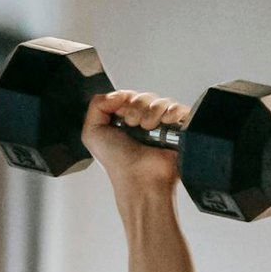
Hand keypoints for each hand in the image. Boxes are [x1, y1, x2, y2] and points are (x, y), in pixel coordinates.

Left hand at [83, 89, 185, 205]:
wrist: (139, 178)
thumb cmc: (118, 162)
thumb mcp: (92, 133)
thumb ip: (97, 106)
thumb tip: (117, 93)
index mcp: (122, 123)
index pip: (127, 96)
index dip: (124, 100)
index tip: (121, 115)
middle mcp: (141, 123)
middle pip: (144, 97)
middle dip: (137, 108)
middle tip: (133, 125)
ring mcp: (161, 126)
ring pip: (161, 101)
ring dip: (152, 112)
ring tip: (147, 129)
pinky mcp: (178, 129)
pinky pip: (179, 108)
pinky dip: (171, 113)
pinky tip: (163, 124)